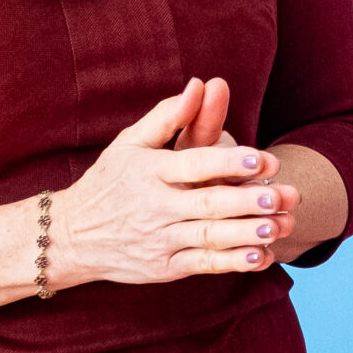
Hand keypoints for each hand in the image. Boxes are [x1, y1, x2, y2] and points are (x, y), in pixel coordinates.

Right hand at [55, 79, 297, 282]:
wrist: (70, 236)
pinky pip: (203, 265)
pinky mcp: (163, 268)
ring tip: (281, 225)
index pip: (194, 164)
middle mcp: (155, 206)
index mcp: (150, 171)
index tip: (263, 160)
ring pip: (211, 237)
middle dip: (248, 200)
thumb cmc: (109, 181)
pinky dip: (232, 263)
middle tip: (282, 194)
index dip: (230, 163)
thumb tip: (198, 84)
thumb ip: (167, 116)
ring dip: (249, 233)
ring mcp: (159, 240)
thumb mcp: (130, 143)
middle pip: (208, 203)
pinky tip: (262, 256)